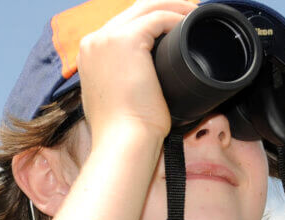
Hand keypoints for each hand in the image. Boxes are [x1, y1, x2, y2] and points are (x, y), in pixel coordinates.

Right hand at [77, 0, 197, 141]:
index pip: (123, 24)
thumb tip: (143, 80)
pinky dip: (177, 18)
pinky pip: (158, 18)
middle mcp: (93, 41)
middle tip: (188, 14)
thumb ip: (120, 81)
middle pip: (134, 10)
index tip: (172, 25)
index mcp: (90, 53)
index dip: (151, 20)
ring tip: (194, 14)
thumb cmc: (123, 131)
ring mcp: (107, 38)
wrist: (122, 141)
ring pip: (147, 7)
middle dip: (164, 7)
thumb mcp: (115, 99)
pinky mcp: (125, 40)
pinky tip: (190, 25)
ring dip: (174, 7)